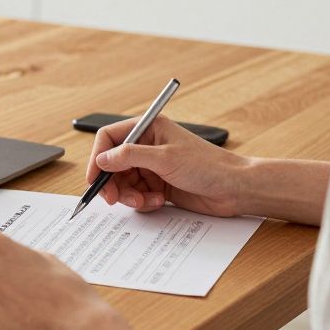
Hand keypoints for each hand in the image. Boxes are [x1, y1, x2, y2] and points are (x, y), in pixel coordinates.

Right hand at [86, 115, 247, 216]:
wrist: (234, 188)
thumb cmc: (208, 165)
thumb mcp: (164, 158)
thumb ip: (129, 156)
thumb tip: (102, 159)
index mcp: (148, 128)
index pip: (109, 138)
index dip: (98, 157)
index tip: (95, 179)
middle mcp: (147, 145)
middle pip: (113, 164)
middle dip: (113, 183)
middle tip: (115, 200)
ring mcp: (153, 166)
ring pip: (124, 182)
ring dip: (130, 195)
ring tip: (146, 200)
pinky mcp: (159, 184)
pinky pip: (137, 194)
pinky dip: (143, 201)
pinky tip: (160, 200)